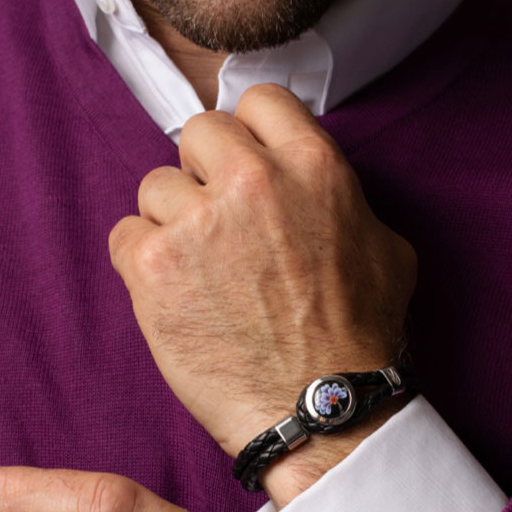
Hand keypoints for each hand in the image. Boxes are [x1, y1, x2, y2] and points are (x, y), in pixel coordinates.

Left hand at [109, 83, 416, 503]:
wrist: (318, 410)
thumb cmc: (355, 340)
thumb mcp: (386, 251)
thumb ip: (343, 200)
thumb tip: (310, 187)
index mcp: (311, 167)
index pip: (256, 102)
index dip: (248, 137)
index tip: (243, 170)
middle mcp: (251, 183)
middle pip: (198, 137)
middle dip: (205, 176)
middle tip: (218, 227)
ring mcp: (197, 224)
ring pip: (156, 188)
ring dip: (172, 224)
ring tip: (198, 275)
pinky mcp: (154, 268)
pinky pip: (124, 236)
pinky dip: (140, 262)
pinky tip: (171, 293)